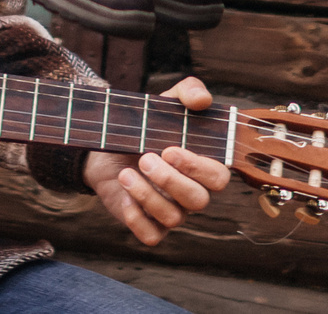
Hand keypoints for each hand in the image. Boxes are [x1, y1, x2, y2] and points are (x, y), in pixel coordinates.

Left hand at [82, 76, 230, 245]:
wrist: (109, 143)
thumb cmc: (147, 125)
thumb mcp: (167, 102)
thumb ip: (189, 91)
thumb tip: (203, 100)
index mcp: (203, 166)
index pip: (218, 178)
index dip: (197, 168)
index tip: (170, 149)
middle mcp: (192, 192)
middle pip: (198, 201)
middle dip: (170, 181)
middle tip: (145, 159)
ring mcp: (172, 210)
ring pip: (173, 218)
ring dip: (147, 195)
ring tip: (126, 173)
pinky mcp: (149, 224)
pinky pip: (152, 236)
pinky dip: (136, 218)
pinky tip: (124, 194)